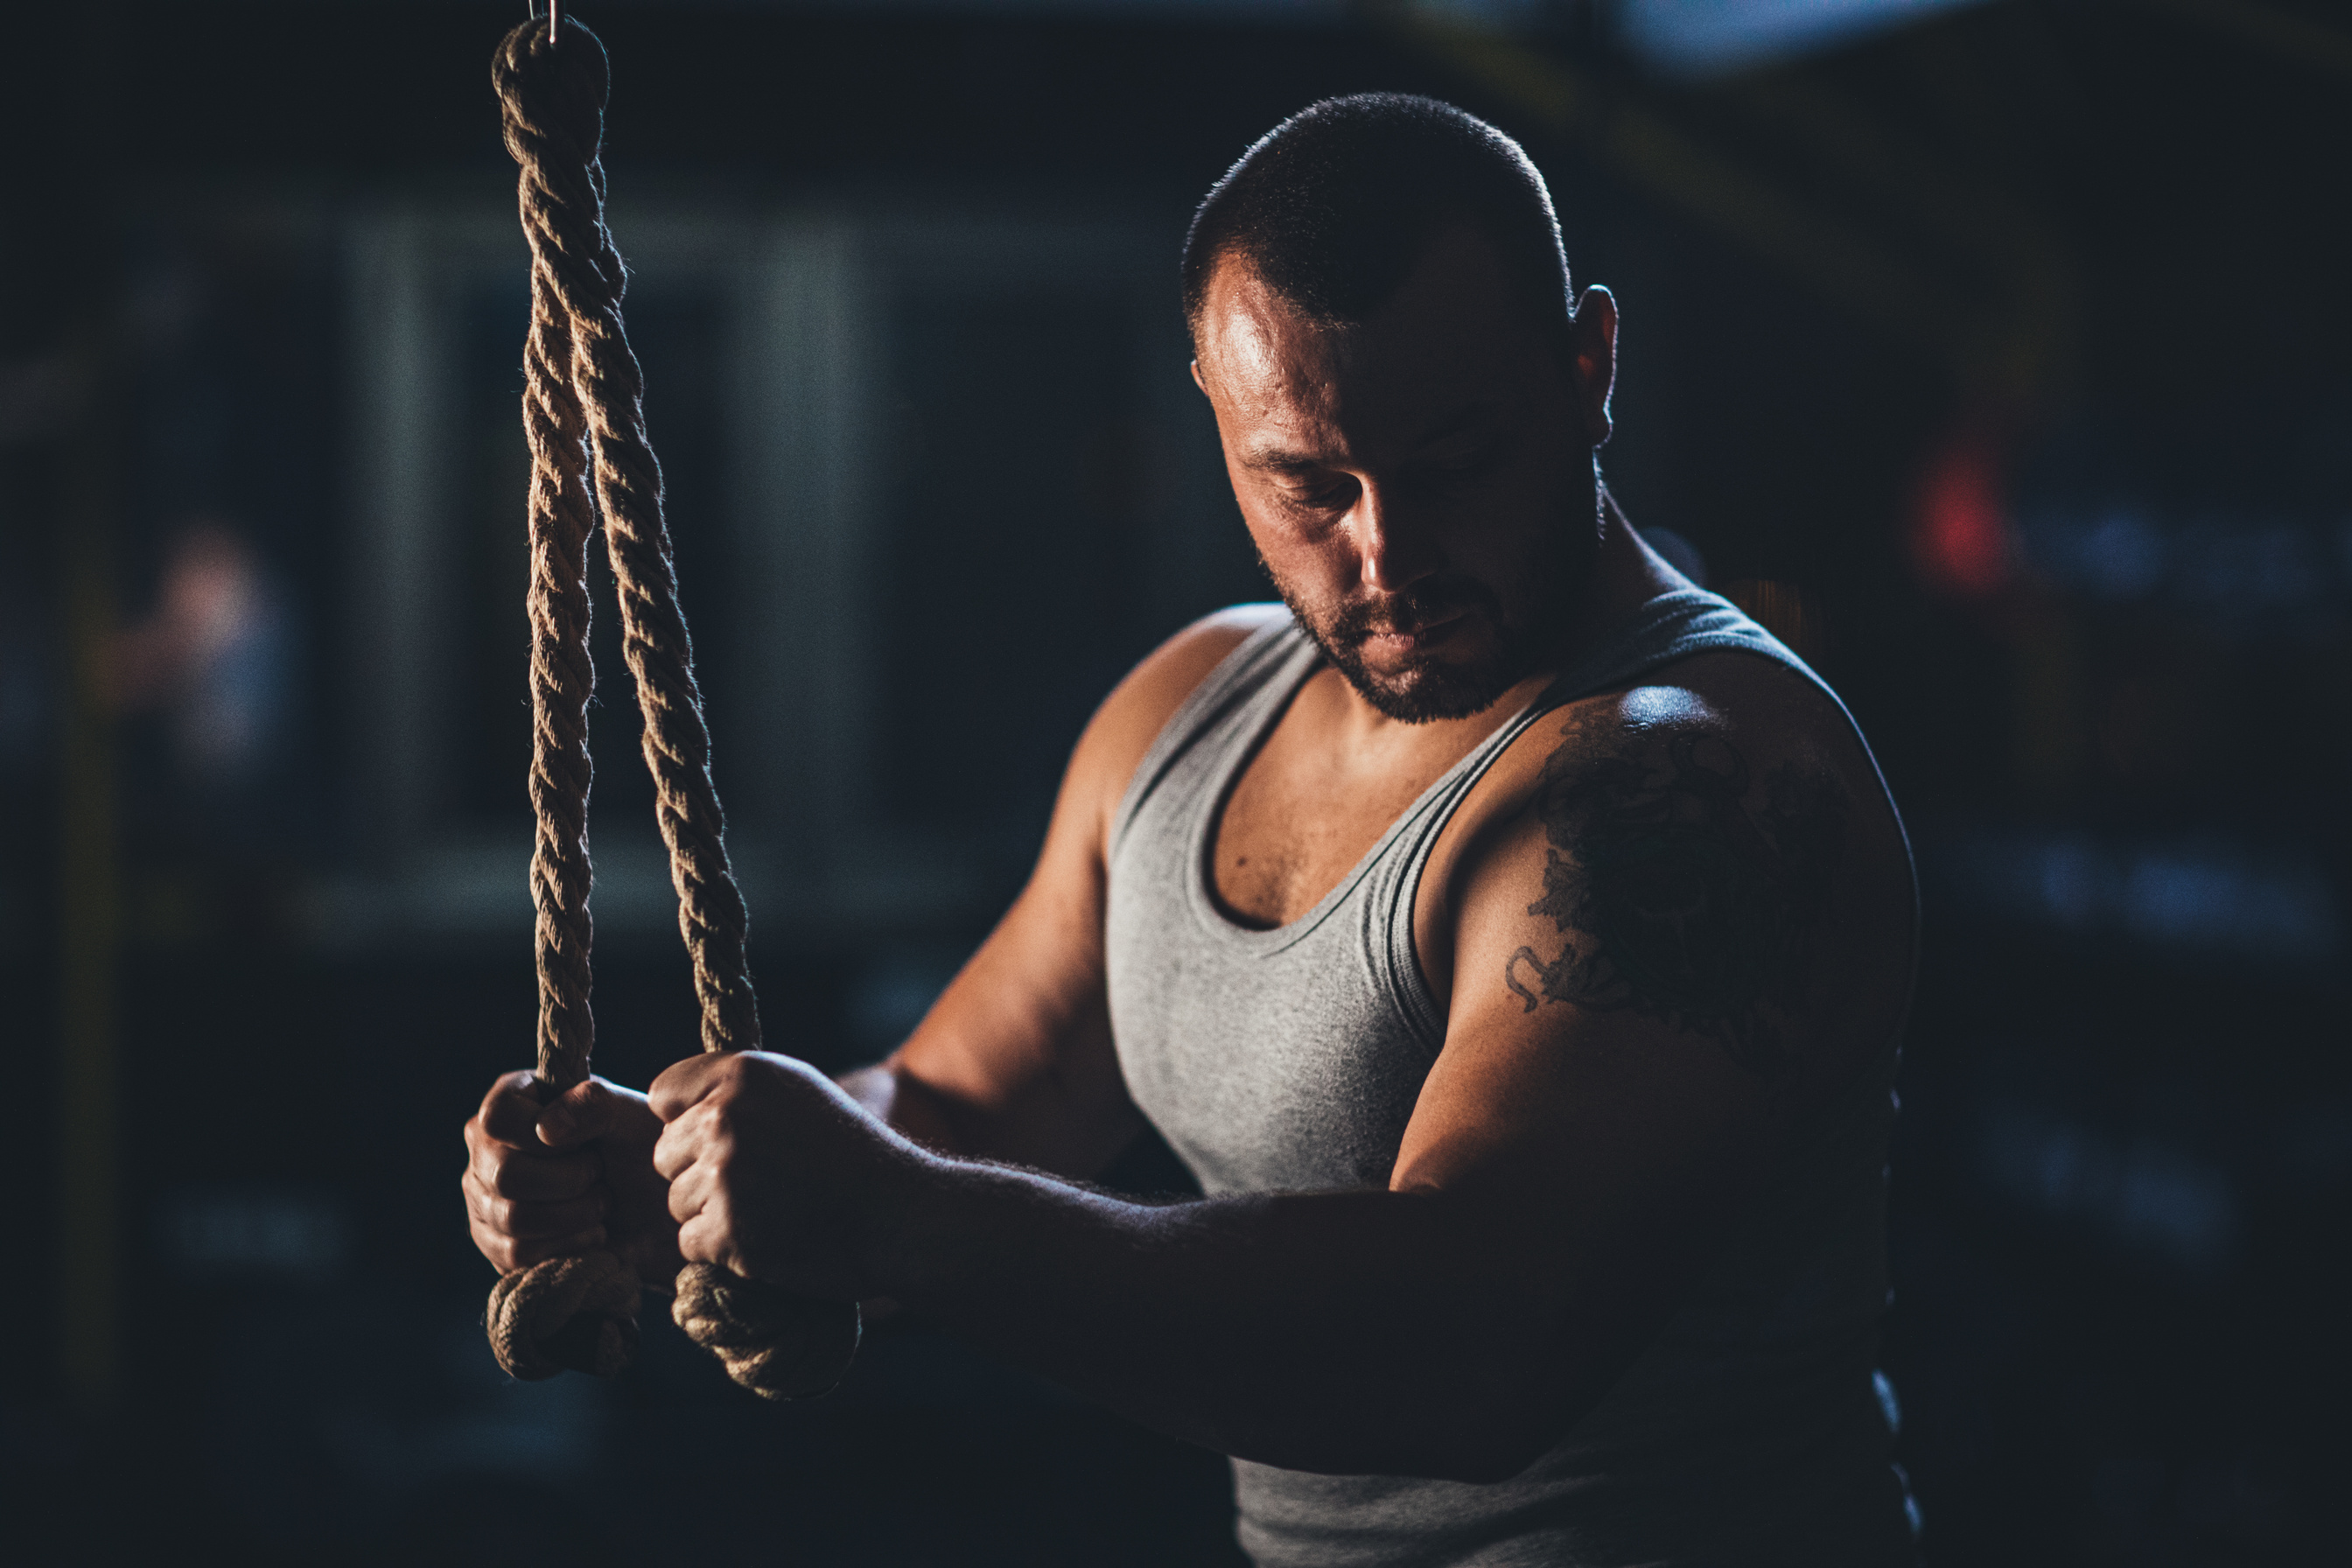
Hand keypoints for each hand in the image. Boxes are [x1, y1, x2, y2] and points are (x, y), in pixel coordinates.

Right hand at [462, 1070, 683, 1285]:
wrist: (653, 1201)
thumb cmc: (636, 1143)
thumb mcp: (627, 1113)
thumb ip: (591, 1106)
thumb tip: (547, 1130)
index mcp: (512, 1100)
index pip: (498, 1117)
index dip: (541, 1135)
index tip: (582, 1143)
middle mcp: (486, 1149)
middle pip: (505, 1175)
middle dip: (571, 1181)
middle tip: (599, 1175)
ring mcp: (484, 1198)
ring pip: (512, 1219)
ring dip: (574, 1216)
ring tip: (600, 1204)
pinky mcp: (495, 1244)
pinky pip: (516, 1255)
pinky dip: (566, 1245)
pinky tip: (589, 1231)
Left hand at [650, 1051, 932, 1300]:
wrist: (898, 1214)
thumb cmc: (849, 1151)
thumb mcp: (799, 1089)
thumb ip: (736, 1089)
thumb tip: (669, 1107)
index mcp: (743, 1074)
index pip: (664, 1094)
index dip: (686, 1119)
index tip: (722, 1136)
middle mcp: (726, 1118)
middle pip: (665, 1153)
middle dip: (698, 1170)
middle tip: (758, 1180)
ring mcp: (725, 1177)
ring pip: (677, 1200)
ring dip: (712, 1212)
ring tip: (769, 1208)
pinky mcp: (727, 1232)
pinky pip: (690, 1242)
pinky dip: (722, 1249)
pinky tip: (767, 1237)